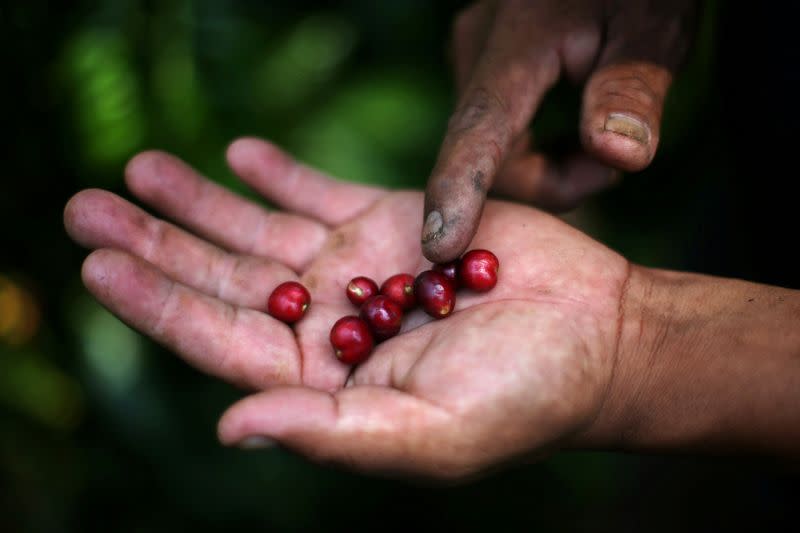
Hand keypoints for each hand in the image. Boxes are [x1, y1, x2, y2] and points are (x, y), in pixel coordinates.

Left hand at [64, 138, 629, 478]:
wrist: (597, 338)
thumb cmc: (522, 400)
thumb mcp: (425, 436)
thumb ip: (327, 434)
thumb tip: (229, 428)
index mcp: (322, 381)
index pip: (218, 340)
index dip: (156, 303)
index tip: (98, 265)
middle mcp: (327, 322)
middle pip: (222, 278)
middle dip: (156, 242)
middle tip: (84, 207)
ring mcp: (356, 267)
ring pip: (260, 229)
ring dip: (199, 199)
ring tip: (139, 167)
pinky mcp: (392, 219)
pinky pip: (321, 192)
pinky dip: (279, 173)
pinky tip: (238, 155)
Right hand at [422, 0, 696, 261]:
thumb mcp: (653, 26)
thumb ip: (632, 89)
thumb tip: (616, 156)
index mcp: (516, 43)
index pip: (479, 129)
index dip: (458, 190)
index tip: (437, 248)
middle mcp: (476, 54)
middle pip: (491, 159)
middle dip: (552, 182)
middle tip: (615, 166)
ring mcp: (472, 61)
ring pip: (493, 154)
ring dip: (548, 168)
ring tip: (601, 142)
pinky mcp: (479, 70)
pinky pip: (496, 138)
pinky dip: (536, 151)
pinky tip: (574, 132)